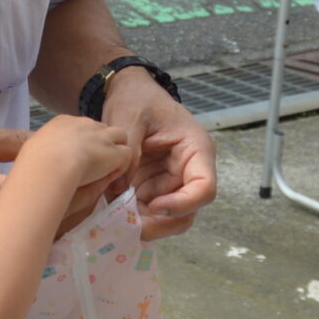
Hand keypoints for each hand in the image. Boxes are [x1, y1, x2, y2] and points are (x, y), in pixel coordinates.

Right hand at [20, 113, 139, 187]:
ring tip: (108, 169)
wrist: (51, 162)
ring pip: (120, 136)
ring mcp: (102, 137)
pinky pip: (126, 155)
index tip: (78, 156)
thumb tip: (43, 156)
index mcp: (64, 122)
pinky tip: (111, 177)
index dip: (84, 141)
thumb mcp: (33, 148)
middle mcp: (85, 124)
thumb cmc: (35, 159)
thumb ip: (43, 149)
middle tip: (96, 164)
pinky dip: (121, 166)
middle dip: (102, 143)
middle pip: (102, 128)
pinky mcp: (114, 152)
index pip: (82, 126)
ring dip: (116, 150)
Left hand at [102, 71, 216, 240]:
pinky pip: (149, 209)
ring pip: (168, 216)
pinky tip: (114, 211)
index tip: (153, 206)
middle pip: (188, 210)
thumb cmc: (136, 98)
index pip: (204, 188)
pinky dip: (133, 214)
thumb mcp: (129, 117)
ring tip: (117, 218)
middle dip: (161, 223)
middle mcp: (190, 169)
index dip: (183, 204)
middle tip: (131, 226)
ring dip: (145, 221)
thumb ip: (129, 151)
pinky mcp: (156, 186)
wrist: (128, 92)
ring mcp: (173, 180)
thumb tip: (121, 189)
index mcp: (196, 148)